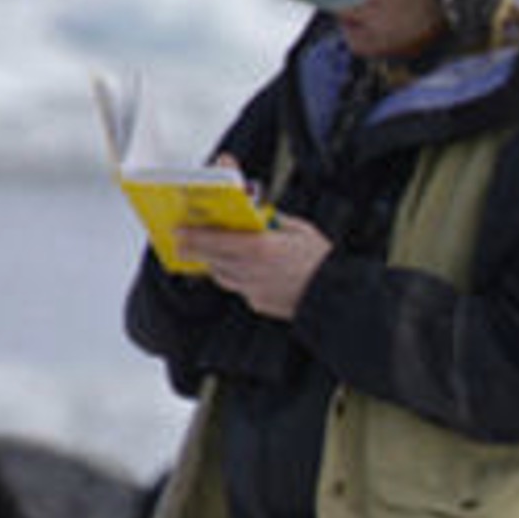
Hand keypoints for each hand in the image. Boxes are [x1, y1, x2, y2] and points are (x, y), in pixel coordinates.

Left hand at [177, 215, 332, 319]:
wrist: (338, 297)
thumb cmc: (323, 262)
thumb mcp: (299, 230)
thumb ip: (273, 221)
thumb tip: (257, 214)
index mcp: (260, 247)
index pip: (216, 238)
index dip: (194, 234)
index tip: (180, 230)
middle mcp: (252, 270)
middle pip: (211, 258)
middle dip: (195, 249)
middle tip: (182, 242)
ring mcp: (253, 289)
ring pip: (222, 274)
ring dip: (216, 263)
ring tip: (216, 254)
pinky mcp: (259, 303)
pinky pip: (240, 288)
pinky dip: (240, 278)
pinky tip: (251, 271)